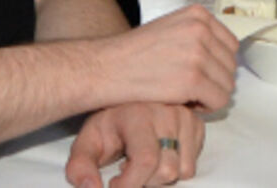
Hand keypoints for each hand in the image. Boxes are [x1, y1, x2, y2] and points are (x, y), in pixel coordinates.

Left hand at [66, 102, 203, 187]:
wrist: (125, 98)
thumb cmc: (108, 124)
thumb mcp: (87, 142)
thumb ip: (80, 167)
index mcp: (138, 115)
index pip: (146, 161)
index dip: (130, 184)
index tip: (114, 184)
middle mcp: (167, 112)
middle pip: (167, 171)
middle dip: (145, 181)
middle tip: (128, 169)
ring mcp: (185, 116)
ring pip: (182, 170)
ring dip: (160, 176)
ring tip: (144, 161)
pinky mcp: (197, 123)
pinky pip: (192, 164)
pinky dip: (176, 167)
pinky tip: (160, 154)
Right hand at [111, 5, 238, 110]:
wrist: (107, 67)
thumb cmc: (135, 53)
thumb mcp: (171, 27)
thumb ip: (198, 35)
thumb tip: (223, 56)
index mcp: (198, 14)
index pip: (231, 45)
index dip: (217, 64)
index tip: (199, 74)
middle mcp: (202, 29)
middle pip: (231, 66)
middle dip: (214, 81)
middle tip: (191, 89)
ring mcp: (198, 53)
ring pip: (227, 85)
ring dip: (210, 95)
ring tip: (186, 95)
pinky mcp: (193, 79)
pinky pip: (218, 100)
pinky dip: (205, 107)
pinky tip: (185, 103)